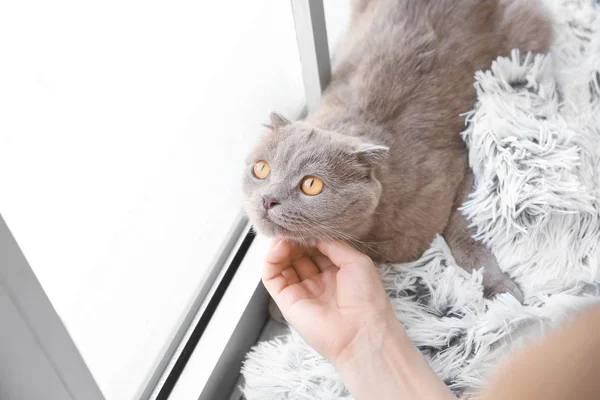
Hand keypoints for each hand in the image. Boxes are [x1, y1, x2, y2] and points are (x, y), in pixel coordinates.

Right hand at [262, 239, 396, 365]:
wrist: (362, 332)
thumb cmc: (367, 298)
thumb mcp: (356, 260)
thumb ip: (333, 244)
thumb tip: (313, 234)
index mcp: (338, 273)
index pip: (316, 248)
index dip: (309, 235)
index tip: (304, 222)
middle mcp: (319, 282)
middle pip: (298, 255)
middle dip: (294, 239)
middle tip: (291, 226)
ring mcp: (302, 292)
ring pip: (283, 264)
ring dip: (281, 247)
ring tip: (284, 235)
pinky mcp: (287, 302)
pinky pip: (272, 278)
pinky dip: (271, 260)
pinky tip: (278, 247)